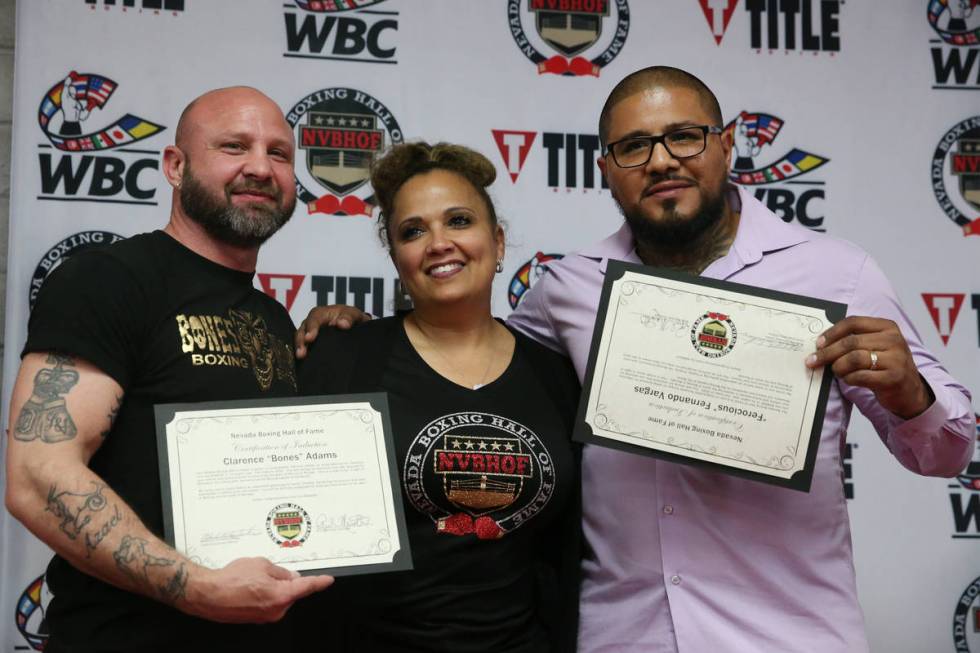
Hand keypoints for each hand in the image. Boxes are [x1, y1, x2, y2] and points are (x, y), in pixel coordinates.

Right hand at [185, 557, 332, 623]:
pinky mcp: (256, 619)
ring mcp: (266, 617)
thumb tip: (290, 576)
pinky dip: (263, 594)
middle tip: (265, 572)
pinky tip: (248, 588)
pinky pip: (268, 603)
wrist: (208, 594)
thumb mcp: (262, 564)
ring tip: (251, 580)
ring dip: (271, 587)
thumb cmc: (231, 580)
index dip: (319, 582)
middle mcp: (276, 610)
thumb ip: (280, 571)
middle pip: (291, 592)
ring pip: (279, 597)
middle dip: (284, 580)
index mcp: (282, 595)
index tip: (327, 581)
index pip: (307, 587)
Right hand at [294, 305, 371, 358]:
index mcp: (321, 314)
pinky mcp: (311, 344)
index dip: (311, 328)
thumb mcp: (353, 315)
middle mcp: (312, 323)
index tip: (309, 338)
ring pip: (300, 340)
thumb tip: (342, 324)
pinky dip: (304, 354)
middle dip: (300, 341)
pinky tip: (303, 362)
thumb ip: (349, 318)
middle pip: (303, 330)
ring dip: (300, 348)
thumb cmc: (350, 318)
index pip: (313, 319)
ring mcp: (310, 334)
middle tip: (301, 353)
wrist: (353, 326)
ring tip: (301, 357)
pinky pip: (304, 348)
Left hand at [805, 316, 933, 418]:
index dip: (832, 332)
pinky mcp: (893, 378)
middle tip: (813, 361)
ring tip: (836, 371)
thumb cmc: (884, 366)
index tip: (818, 343)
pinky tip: (848, 379)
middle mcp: (894, 340)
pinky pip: (860, 376)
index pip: (853, 322)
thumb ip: (854, 340)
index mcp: (887, 327)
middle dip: (827, 353)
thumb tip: (821, 343)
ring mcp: (896, 359)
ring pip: (854, 359)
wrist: (909, 391)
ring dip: (838, 367)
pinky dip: (848, 378)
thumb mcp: (875, 347)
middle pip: (851, 342)